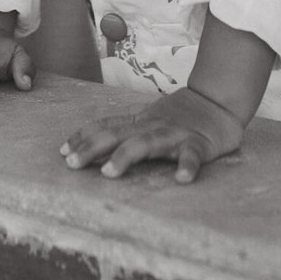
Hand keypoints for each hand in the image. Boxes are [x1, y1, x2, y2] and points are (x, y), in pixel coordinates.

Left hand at [60, 86, 243, 183]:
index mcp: (139, 122)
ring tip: (108, 173)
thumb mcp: (149, 118)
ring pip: (147, 143)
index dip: (83, 137)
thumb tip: (94, 141)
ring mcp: (174, 134)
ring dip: (125, 156)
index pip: (106, 126)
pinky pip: (192, 155)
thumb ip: (126, 129)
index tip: (62, 151)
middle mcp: (151, 126)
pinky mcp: (198, 144)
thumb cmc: (181, 114)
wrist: (218, 100)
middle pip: (117, 135)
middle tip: (71, 164)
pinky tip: (182, 179)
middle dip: (92, 148)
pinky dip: (188, 166)